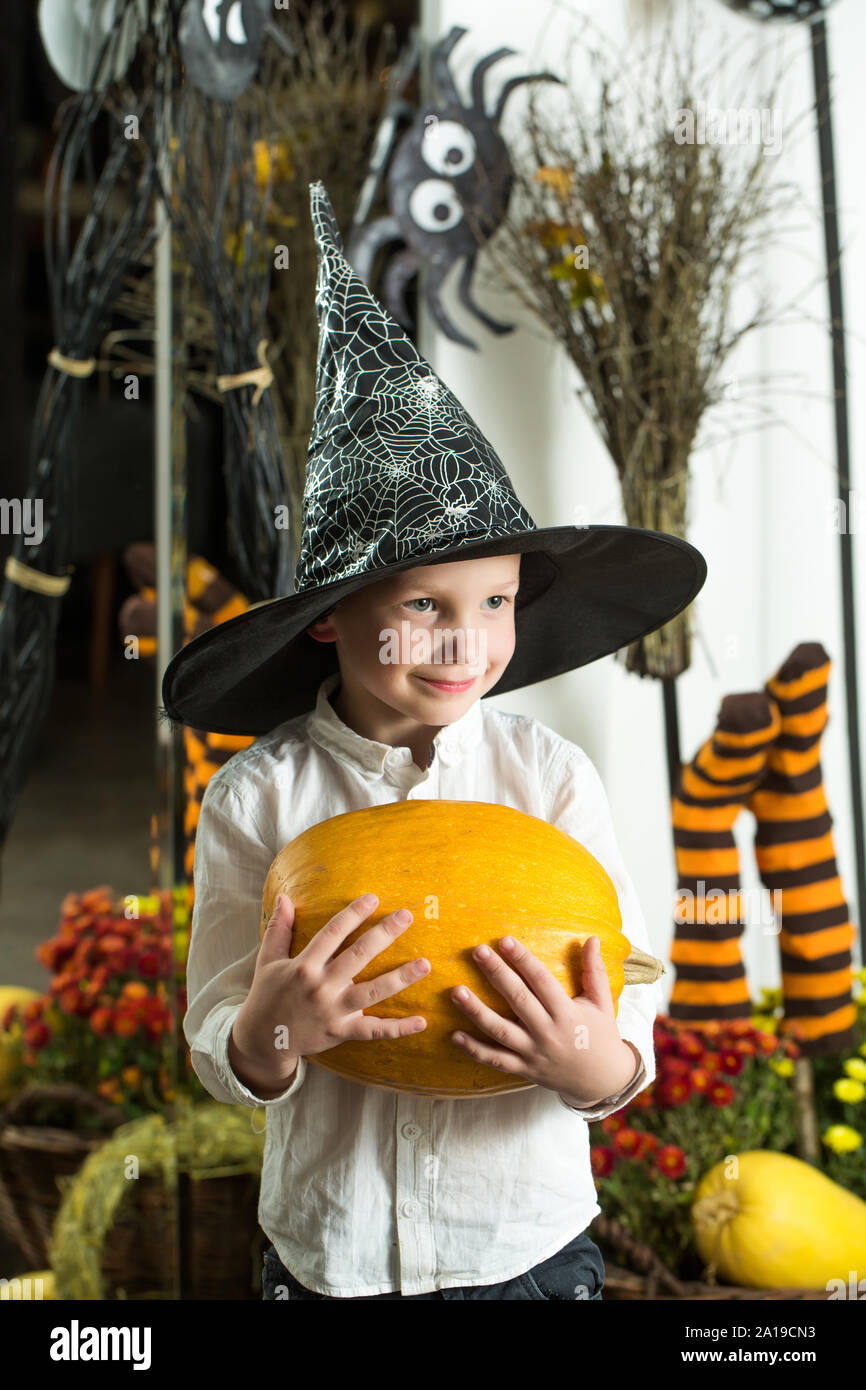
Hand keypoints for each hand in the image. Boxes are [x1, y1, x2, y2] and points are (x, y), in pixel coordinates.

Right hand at [233, 893, 428, 1076]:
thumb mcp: (268, 960)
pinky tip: (421, 1021)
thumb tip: (284, 897)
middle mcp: (321, 987)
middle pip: (358, 956)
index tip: (373, 898)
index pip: (333, 933)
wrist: (264, 1040)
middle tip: (406, 916)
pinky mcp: (342, 1032)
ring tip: (425, 964)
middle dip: (384, 934)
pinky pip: (374, 1030)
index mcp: (304, 966)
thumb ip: (279, 929)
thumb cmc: (267, 995)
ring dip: (401, 978)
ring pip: (373, 992)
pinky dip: (398, 1028)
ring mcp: (334, 1011)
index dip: (354, 914)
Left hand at [449, 934, 638, 1104]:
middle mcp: (547, 1032)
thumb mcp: (602, 1002)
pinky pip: (495, 1060)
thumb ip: (595, 971)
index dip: (522, 960)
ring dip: (476, 1011)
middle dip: (497, 974)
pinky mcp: (523, 1068)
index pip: (541, 981)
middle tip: (478, 952)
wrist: (602, 1081)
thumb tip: (591, 939)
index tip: (505, 941)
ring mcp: (533, 1052)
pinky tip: (454, 1035)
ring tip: (456, 992)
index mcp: (567, 1013)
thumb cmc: (601, 1035)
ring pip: (500, 1031)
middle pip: (518, 999)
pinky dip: (474, 1049)